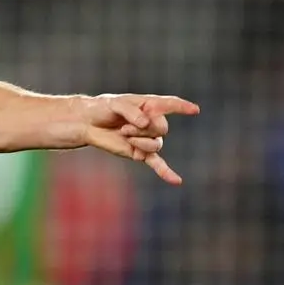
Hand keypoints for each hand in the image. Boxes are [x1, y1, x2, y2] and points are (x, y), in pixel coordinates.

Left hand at [79, 93, 199, 184]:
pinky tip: (177, 181)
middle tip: (124, 126)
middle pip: (162, 128)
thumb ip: (131, 111)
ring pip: (156, 143)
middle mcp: (152, 122)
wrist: (89, 123)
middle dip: (143, 128)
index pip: (170, 105)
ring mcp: (147, 138)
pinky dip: (166, 172)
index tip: (194, 110)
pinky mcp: (140, 153)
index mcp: (150, 105)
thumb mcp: (115, 103)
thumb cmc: (103, 108)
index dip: (182, 107)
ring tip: (123, 133)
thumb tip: (144, 124)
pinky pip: (157, 163)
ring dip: (140, 140)